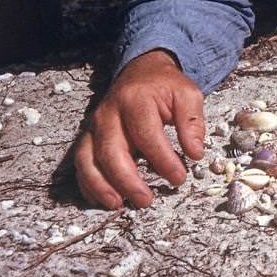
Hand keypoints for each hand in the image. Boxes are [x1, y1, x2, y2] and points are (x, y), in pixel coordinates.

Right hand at [73, 49, 204, 208]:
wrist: (140, 72)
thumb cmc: (165, 86)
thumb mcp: (187, 94)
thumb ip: (192, 122)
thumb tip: (195, 153)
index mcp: (135, 100)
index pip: (147, 134)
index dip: (163, 159)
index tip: (179, 177)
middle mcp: (108, 114)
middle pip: (111, 151)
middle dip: (127, 180)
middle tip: (146, 200)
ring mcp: (94, 126)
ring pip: (88, 160)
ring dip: (101, 186)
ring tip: (118, 204)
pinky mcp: (87, 137)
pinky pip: (81, 163)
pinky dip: (87, 184)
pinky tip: (102, 199)